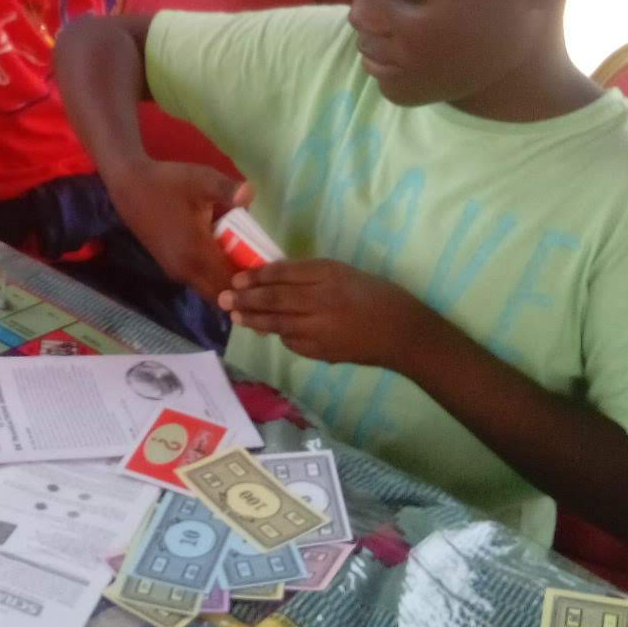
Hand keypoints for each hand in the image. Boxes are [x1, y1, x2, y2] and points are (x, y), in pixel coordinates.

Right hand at [107, 158, 253, 303]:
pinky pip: (200, 282)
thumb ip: (227, 189)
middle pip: (222, 295)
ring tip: (252, 268)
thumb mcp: (201, 180)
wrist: (129, 186)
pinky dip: (217, 279)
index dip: (254, 286)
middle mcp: (186, 271)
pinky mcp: (170, 267)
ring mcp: (176, 272)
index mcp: (196, 254)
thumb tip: (250, 193)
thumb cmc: (167, 183)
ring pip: (210, 290)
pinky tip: (230, 261)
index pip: (232, 285)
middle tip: (267, 275)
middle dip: (244, 291)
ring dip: (230, 286)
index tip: (275, 276)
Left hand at [222, 259, 439, 368]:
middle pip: (276, 300)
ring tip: (235, 315)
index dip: (258, 276)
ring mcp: (322, 331)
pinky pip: (292, 342)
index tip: (238, 277)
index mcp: (330, 276)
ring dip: (254, 320)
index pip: (285, 274)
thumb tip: (272, 279)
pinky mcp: (323, 353)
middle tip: (223, 298)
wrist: (404, 334)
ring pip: (278, 325)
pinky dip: (279, 334)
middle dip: (246, 299)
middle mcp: (323, 302)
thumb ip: (309, 276)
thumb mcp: (343, 274)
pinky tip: (266, 330)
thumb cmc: (375, 295)